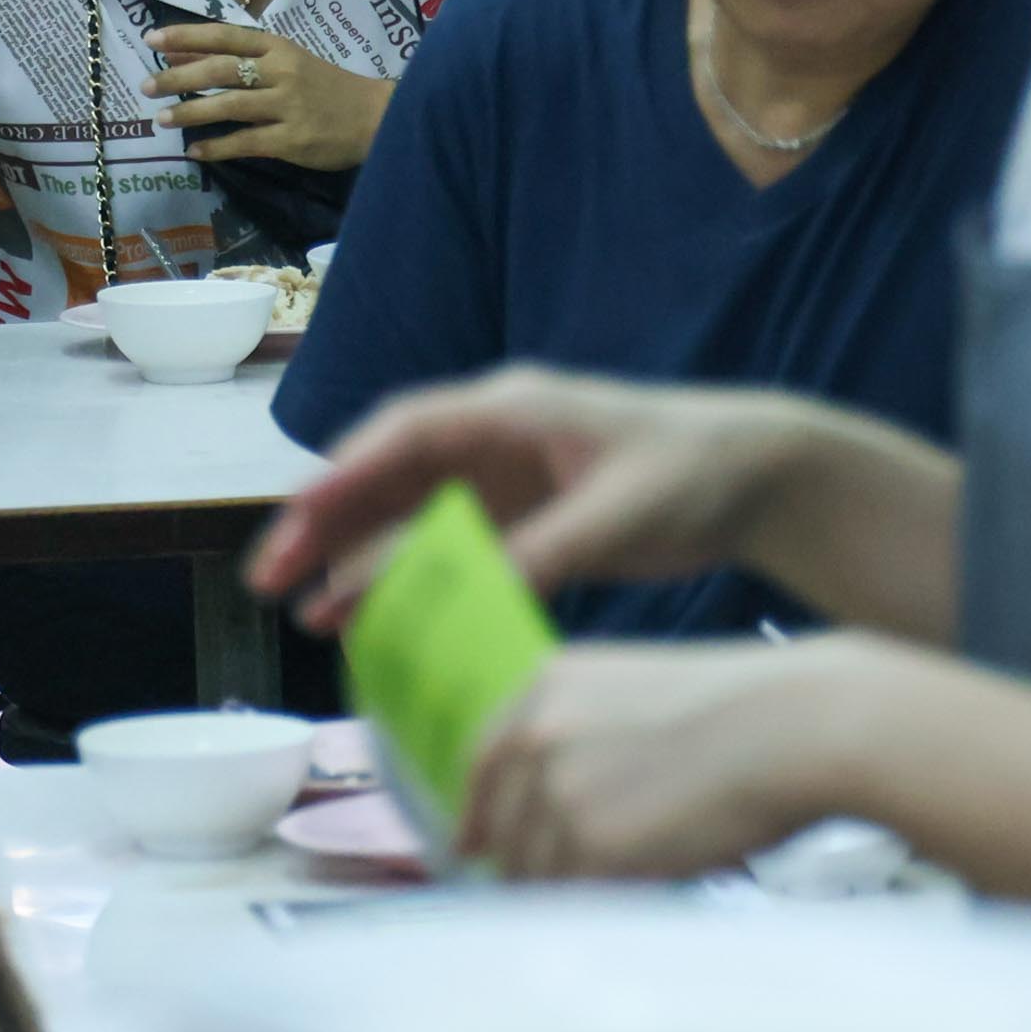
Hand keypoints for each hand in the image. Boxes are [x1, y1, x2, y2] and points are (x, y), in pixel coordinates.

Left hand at [145, 24, 391, 168]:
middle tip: (146, 86)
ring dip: (190, 112)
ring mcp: (287, 106)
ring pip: (229, 105)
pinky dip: (217, 147)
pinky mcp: (293, 139)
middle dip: (179, 77)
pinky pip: (246, 142)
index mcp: (278, 47)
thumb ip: (239, 59)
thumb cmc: (326, 86)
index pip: (225, 35)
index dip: (186, 36)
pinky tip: (195, 152)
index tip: (151, 40)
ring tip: (161, 120)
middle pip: (221, 69)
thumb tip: (183, 53)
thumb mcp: (286, 62)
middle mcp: (280, 71)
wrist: (376, 116)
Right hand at [246, 367, 818, 632]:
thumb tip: (472, 598)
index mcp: (512, 410)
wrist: (761, 476)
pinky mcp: (525, 516)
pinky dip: (408, 579)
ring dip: (357, 558)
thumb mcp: (621, 516)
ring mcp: (506, 477)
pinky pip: (447, 547)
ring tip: (306, 614)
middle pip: (387, 475)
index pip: (404, 434)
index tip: (297, 519)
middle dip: (325, 522)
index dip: (343, 475)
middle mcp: (494, 436)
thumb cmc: (696, 474)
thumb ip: (546, 553)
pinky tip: (375, 621)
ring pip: (407, 515)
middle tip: (269, 578)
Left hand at [463, 634, 892, 881]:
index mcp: (547, 685)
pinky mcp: (591, 844)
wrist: (795, 725)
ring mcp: (558, 789)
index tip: (474, 845)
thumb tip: (560, 796)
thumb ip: (586, 732)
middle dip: (517, 860)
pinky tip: (620, 907)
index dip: (478, 809)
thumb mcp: (640, 690)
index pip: (484, 759)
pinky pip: (570, 896)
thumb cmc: (747, 708)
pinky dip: (590, 909)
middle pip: (501, 822)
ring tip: (602, 898)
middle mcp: (537, 732)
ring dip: (560, 889)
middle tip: (539, 891)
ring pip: (533, 867)